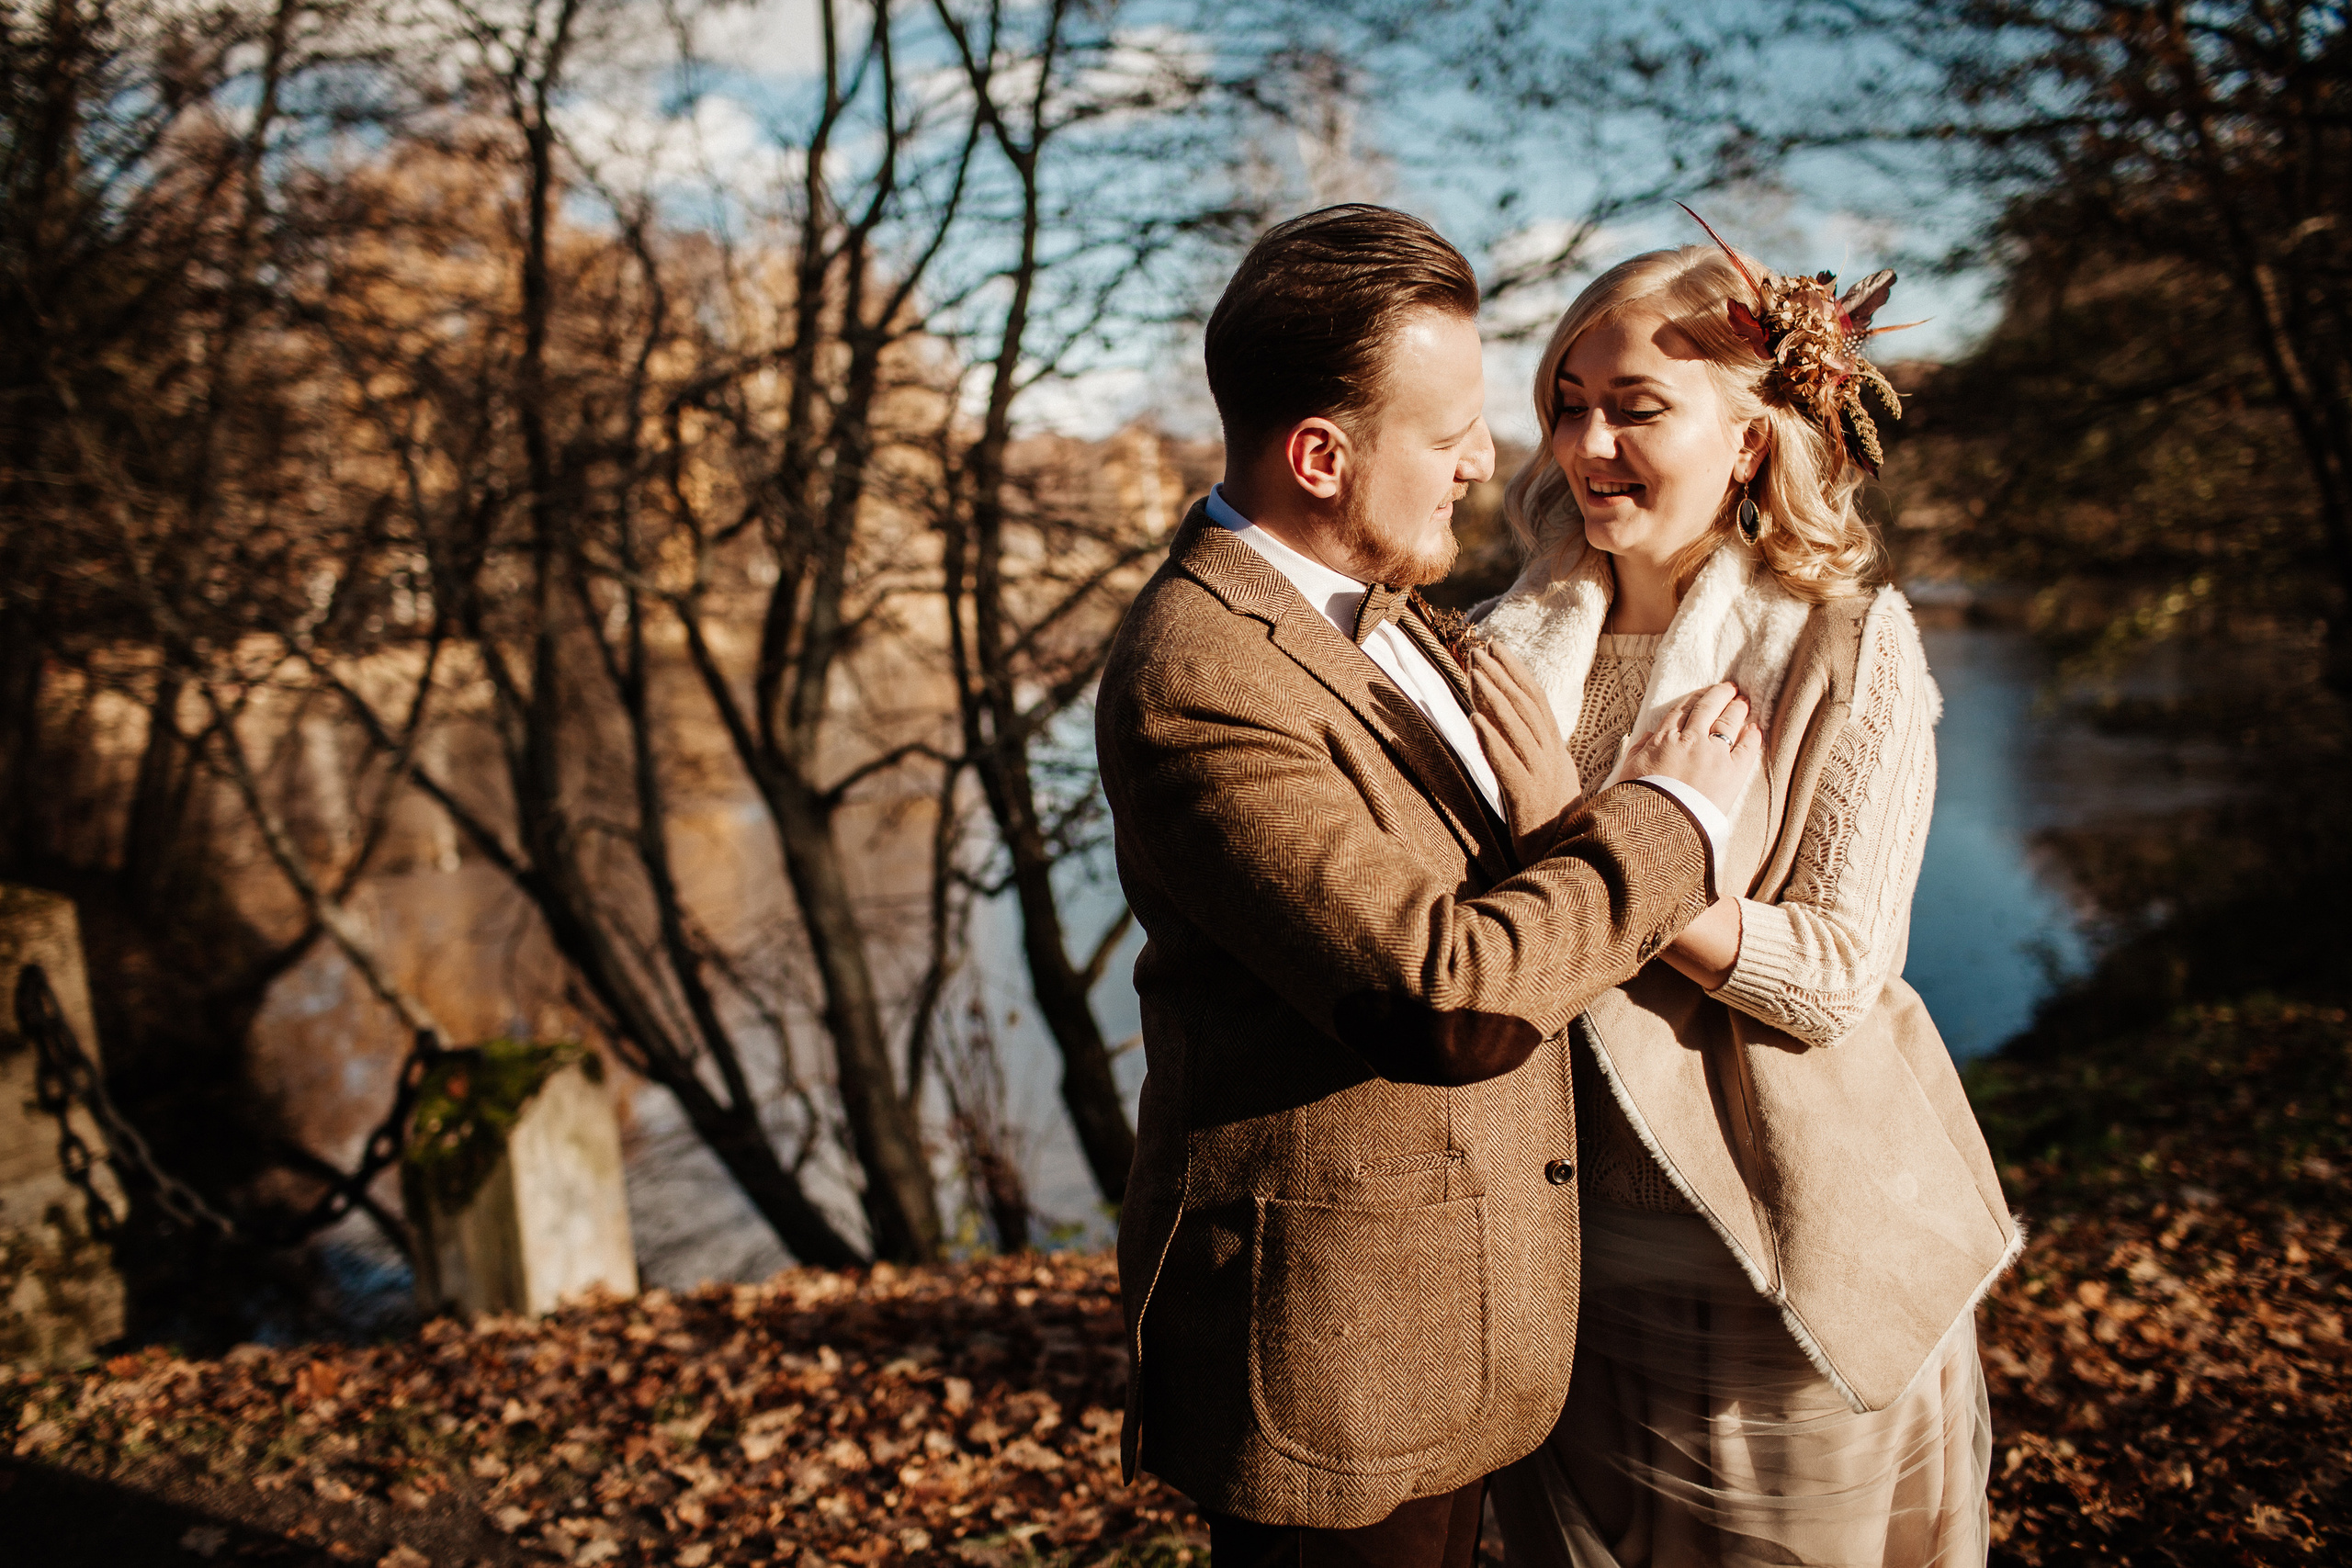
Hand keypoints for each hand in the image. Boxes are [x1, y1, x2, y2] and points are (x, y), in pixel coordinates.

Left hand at [1469, 642, 1580, 862]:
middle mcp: (1553, 760)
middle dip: (1501, 674)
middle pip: (1527, 708)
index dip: (1517, 672)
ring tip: (1473, 671)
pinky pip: (1508, 766)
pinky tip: (1474, 721)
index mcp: (1557, 754)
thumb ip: (1535, 757)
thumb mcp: (1549, 786)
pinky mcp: (1528, 802)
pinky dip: (1491, 741)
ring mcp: (1543, 779)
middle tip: (1478, 648)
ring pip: (1518, 729)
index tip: (1497, 647)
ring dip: (1493, 697)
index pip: (1538, 703)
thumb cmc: (1556, 832)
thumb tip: (1513, 730)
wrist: (1574, 870)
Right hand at [1622, 681, 1762, 818]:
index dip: (1694, 700)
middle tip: (1729, 687)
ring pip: (1727, 722)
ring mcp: (1712, 754)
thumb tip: (1648, 737)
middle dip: (1719, 695)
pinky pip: (1746, 748)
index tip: (1701, 694)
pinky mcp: (1731, 772)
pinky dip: (1751, 736)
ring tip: (1743, 700)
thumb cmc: (1638, 801)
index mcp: (1663, 739)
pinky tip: (1755, 728)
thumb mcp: (1629, 770)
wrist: (1656, 824)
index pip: (1682, 711)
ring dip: (1736, 708)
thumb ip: (1638, 750)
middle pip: (1707, 709)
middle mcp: (1689, 740)